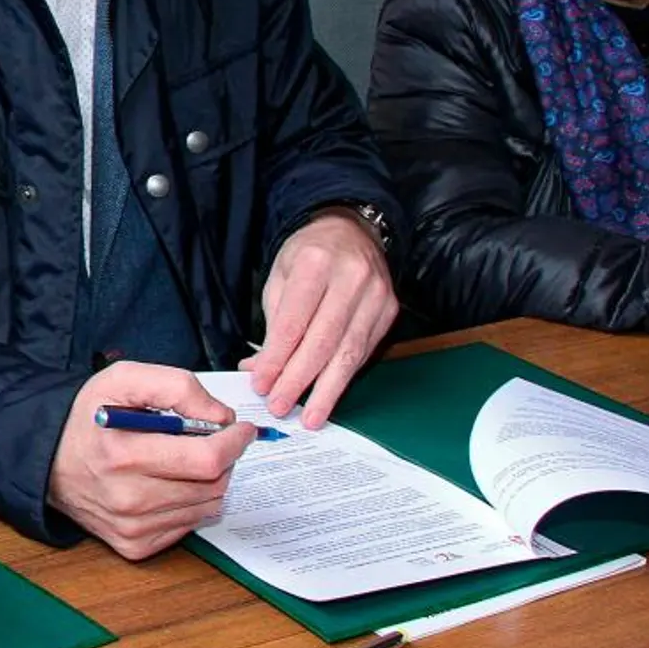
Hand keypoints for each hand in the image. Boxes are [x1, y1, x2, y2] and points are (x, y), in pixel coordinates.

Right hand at [46, 362, 253, 560]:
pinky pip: (188, 526)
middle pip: (213, 484)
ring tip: (184, 461)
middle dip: (223, 458)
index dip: (234, 441)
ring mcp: (132, 527)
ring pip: (207, 506)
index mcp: (124, 454)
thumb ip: (176, 386)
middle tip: (210, 440)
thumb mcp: (123, 379)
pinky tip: (169, 484)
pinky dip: (190, 503)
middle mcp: (128, 498)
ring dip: (209, 481)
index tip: (239, 429)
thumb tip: (220, 416)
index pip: (207, 459)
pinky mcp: (134, 545)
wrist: (48, 461)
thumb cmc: (89, 418)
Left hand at [243, 208, 397, 426]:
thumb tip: (258, 370)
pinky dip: (344, 376)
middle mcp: (351, 277)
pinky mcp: (389, 310)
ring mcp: (376, 295)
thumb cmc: (308, 255)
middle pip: (323, 341)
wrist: (350, 231)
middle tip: (280, 406)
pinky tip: (329, 393)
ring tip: (310, 416)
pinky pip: (364, 352)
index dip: (277, 358)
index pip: (293, 321)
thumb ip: (272, 324)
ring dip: (327, 390)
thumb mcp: (280, 276)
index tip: (261, 385)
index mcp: (316, 262)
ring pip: (349, 353)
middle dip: (299, 380)